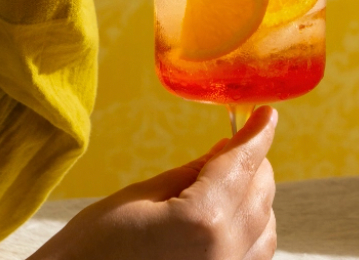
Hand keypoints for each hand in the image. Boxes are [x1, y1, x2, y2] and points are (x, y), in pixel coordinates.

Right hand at [30, 106, 277, 259]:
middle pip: (261, 195)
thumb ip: (192, 174)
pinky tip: (226, 217)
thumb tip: (226, 151)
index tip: (266, 114)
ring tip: (230, 179)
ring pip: (265, 229)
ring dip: (255, 199)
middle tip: (237, 144)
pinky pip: (253, 257)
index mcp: (203, 219)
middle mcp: (226, 254)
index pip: (244, 163)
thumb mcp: (140, 197)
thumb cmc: (91, 249)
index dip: (257, 133)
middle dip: (254, 164)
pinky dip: (249, 232)